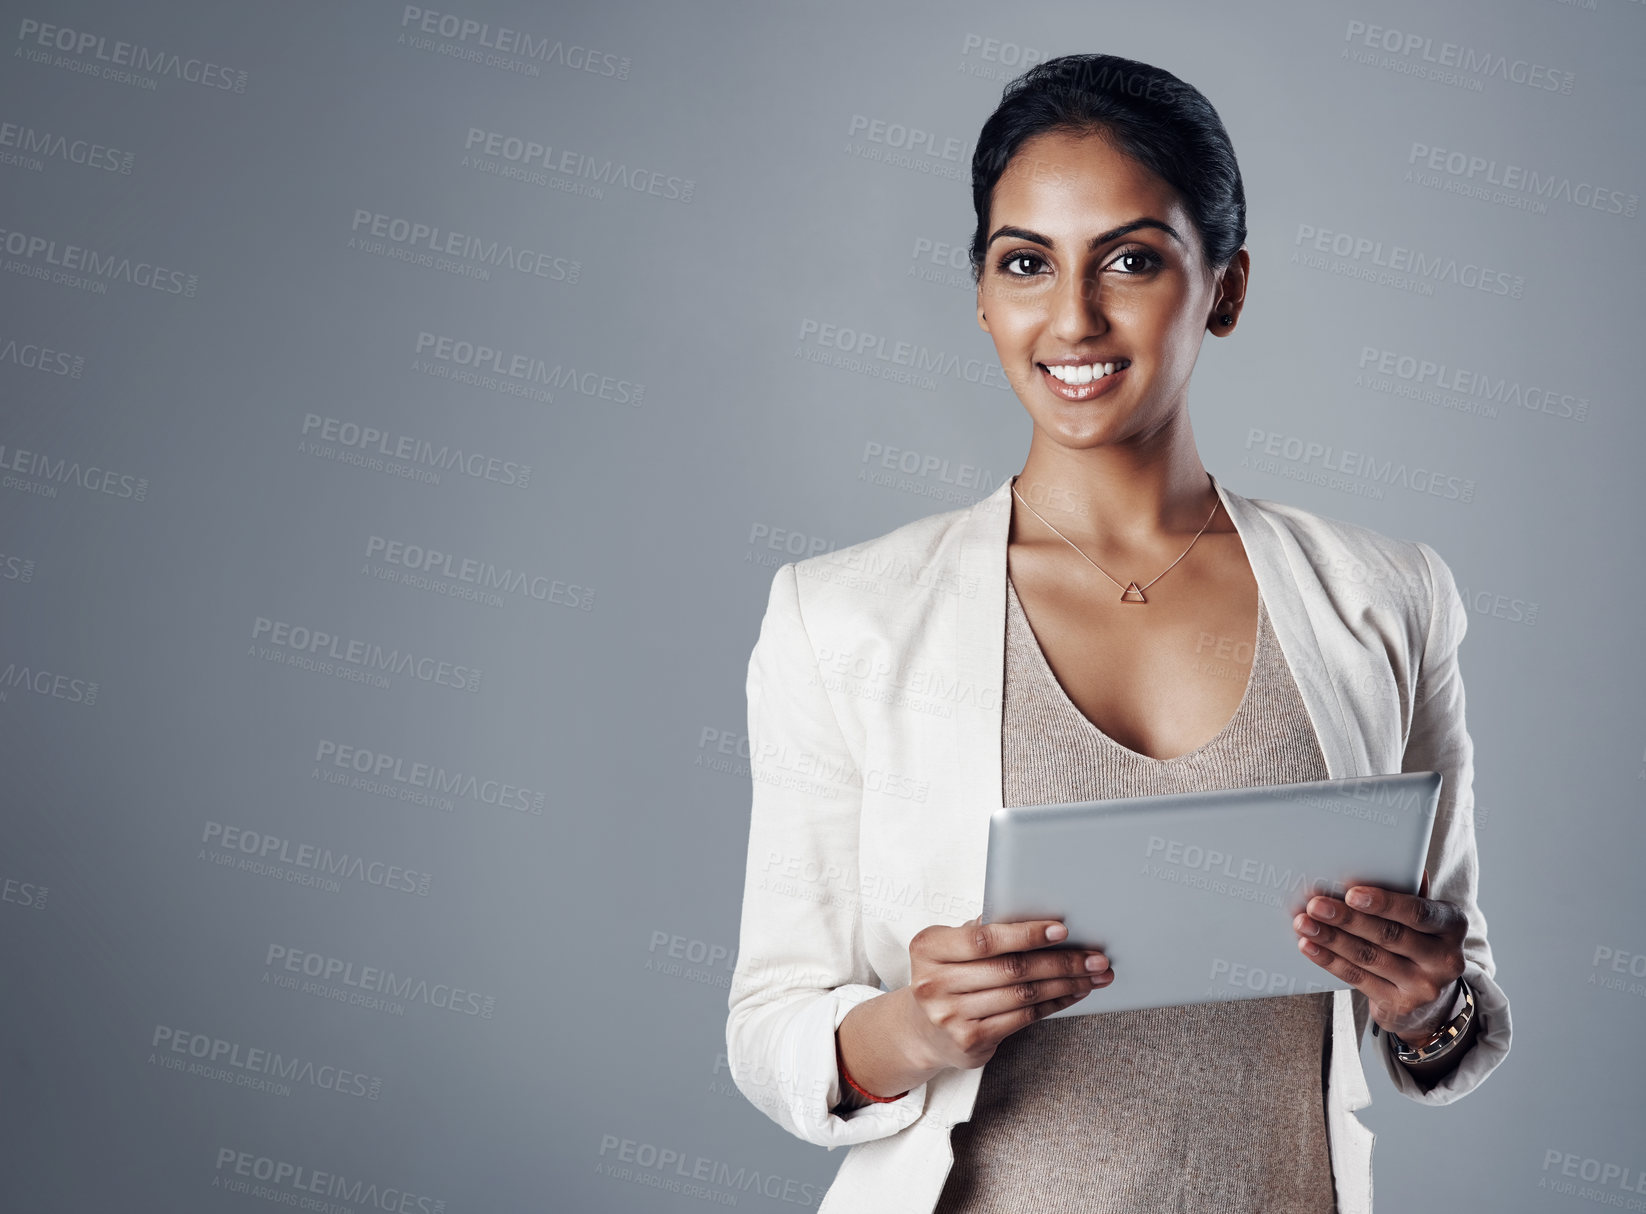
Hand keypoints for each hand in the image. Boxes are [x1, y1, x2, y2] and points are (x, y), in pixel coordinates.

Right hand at [902, 918, 1111, 1071]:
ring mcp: (950, 1016)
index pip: (983, 939)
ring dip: (1064, 984)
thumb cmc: (947, 977)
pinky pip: (1023, 1018)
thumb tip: (1040, 918)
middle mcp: (934, 983)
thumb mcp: (952, 948)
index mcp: (929, 948)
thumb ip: (984, 933)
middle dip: (1060, 961)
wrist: (923, 1030)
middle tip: (1094, 958)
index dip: (1025, 934)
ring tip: (1091, 976)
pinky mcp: (969, 1040)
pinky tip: (1071, 994)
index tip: (1061, 930)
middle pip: (1010, 969)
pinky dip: (1053, 1004)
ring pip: (1022, 994)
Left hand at [1292, 868, 1466, 1039]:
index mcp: (1452, 925)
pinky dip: (1329, 960)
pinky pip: (1357, 978)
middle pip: (1389, 935)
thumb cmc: (1418, 938)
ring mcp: (1424, 986)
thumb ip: (1405, 891)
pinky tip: (1309, 945)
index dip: (1384, 902)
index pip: (1419, 912)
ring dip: (1331, 938)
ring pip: (1369, 957)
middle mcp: (1445, 959)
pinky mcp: (1400, 1005)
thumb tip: (1382, 860)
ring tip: (1303, 922)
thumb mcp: (1422, 915)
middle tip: (1315, 905)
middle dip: (1347, 919)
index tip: (1351, 893)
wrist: (1429, 994)